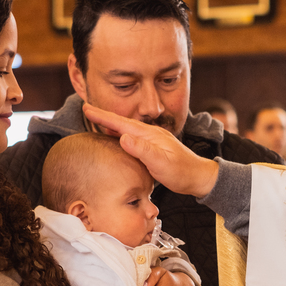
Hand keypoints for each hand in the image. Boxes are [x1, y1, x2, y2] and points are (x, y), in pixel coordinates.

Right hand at [83, 103, 219, 196]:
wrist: (199, 177)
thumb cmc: (182, 172)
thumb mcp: (161, 163)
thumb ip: (143, 150)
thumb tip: (123, 138)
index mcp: (150, 135)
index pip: (121, 123)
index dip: (103, 117)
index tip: (87, 108)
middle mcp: (150, 134)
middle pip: (122, 122)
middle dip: (104, 116)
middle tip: (87, 109)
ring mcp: (153, 140)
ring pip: (127, 129)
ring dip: (111, 124)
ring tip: (97, 121)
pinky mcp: (154, 148)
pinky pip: (132, 138)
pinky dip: (121, 134)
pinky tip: (118, 139)